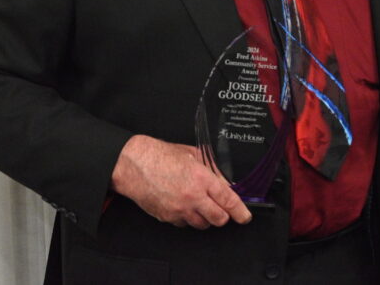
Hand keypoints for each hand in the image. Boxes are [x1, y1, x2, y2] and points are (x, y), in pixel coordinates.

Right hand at [110, 135, 250, 228]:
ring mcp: (179, 210)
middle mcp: (192, 197)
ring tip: (200, 204)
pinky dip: (188, 218)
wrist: (134, 165)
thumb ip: (212, 169)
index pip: (228, 200)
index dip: (240, 212)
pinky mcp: (167, 217)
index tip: (245, 216)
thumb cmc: (160, 156)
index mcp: (201, 179)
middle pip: (218, 219)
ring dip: (205, 218)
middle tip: (222, 208)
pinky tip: (184, 206)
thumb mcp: (193, 154)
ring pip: (202, 225)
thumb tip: (225, 181)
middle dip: (223, 216)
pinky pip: (184, 224)